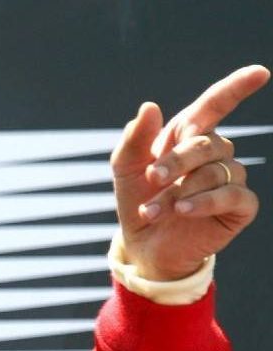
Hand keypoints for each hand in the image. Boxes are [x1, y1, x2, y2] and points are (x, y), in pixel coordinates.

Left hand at [110, 65, 268, 280]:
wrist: (144, 243)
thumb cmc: (137, 198)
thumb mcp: (126, 168)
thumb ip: (135, 138)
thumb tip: (150, 106)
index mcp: (190, 135)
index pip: (216, 104)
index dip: (237, 87)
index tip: (260, 73)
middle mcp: (216, 152)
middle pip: (205, 144)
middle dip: (175, 161)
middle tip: (153, 178)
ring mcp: (231, 178)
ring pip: (214, 173)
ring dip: (178, 192)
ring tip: (152, 210)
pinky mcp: (240, 207)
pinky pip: (232, 195)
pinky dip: (204, 202)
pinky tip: (183, 211)